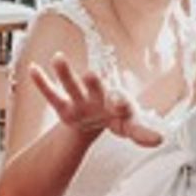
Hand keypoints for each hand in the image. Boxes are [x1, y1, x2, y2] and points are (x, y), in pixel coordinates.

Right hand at [29, 53, 164, 147]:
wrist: (99, 116)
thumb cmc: (118, 117)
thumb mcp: (131, 126)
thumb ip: (143, 133)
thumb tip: (161, 139)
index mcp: (116, 102)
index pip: (121, 102)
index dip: (121, 102)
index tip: (121, 101)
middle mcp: (97, 97)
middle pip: (96, 89)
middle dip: (94, 84)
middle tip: (92, 74)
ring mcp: (79, 100)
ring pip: (71, 86)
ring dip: (64, 72)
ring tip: (57, 57)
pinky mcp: (63, 106)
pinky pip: (51, 94)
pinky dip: (42, 82)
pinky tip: (34, 69)